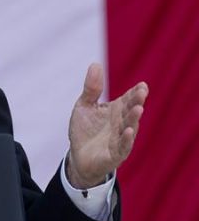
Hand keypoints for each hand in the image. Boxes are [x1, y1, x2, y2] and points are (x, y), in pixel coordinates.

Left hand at [67, 63, 146, 188]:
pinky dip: (126, 139)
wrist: (78, 156)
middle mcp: (121, 124)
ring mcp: (119, 140)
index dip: (135, 93)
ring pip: (129, 128)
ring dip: (133, 119)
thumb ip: (91, 88)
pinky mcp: (114, 155)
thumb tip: (95, 64)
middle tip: (141, 93)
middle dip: (136, 102)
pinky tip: (128, 130)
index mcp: (116, 111)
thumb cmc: (85, 130)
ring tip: (138, 108)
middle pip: (130, 112)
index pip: (128, 99)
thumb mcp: (84, 106)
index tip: (142, 85)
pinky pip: (122, 147)